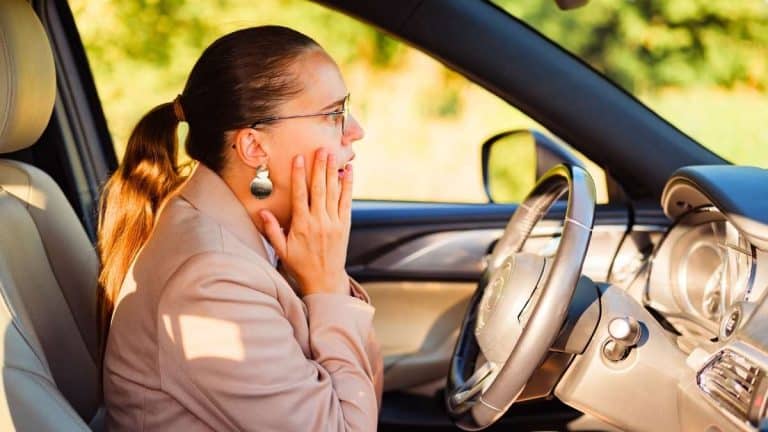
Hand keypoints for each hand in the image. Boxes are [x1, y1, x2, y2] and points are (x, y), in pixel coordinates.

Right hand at [260, 148, 352, 295]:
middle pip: (319, 188)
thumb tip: (261, 212)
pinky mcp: (344, 225)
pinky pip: (346, 201)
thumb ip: (272, 230)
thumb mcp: (282, 250)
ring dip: (333, 172)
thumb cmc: (300, 265)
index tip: (299, 158)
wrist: (324, 280)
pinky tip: (348, 172)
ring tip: (333, 155)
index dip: (300, 175)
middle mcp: (319, 221)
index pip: (300, 194)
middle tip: (321, 149)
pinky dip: (347, 185)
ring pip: (334, 192)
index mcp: (302, 225)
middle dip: (320, 167)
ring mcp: (333, 222)